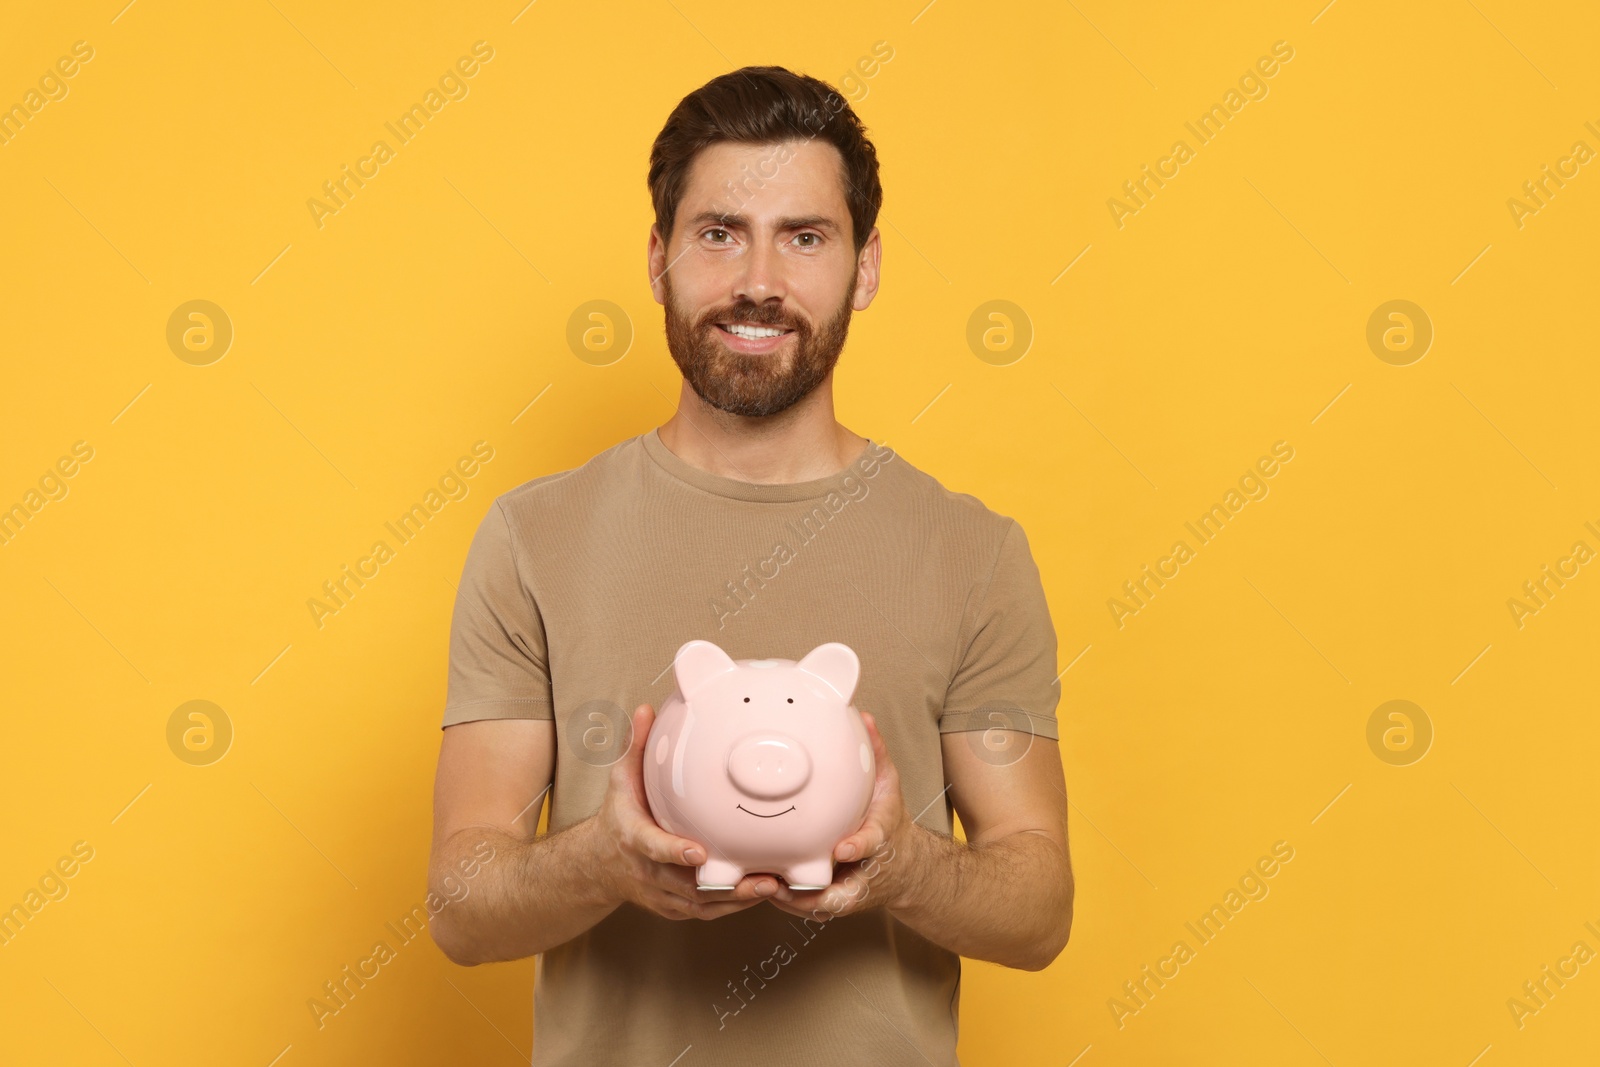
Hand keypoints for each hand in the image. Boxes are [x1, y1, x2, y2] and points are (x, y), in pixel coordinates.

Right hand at [590, 704, 783, 920]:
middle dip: (724, 886)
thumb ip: (636, 747)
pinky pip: (706, 912)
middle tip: (762, 877)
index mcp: (633, 838)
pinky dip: (734, 906)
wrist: (597, 865)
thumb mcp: (620, 780)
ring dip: (738, 899)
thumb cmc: (617, 816)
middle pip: (687, 886)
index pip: (652, 848)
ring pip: (701, 905)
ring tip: (772, 886)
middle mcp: (647, 872)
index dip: (674, 853)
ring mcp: (661, 895)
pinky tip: (763, 894)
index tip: (699, 853)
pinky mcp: (674, 908)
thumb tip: (647, 710)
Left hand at [768, 711, 922, 920]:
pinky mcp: (827, 900)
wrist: (900, 865)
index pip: (870, 845)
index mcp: (876, 841)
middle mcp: (860, 871)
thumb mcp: (888, 785)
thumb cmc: (886, 820)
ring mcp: (844, 890)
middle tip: (783, 881)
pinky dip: (780, 899)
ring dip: (788, 898)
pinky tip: (753, 885)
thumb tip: (863, 717)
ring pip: (815, 903)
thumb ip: (876, 753)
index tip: (843, 850)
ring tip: (761, 885)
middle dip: (813, 891)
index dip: (857, 848)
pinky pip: (801, 903)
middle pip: (838, 890)